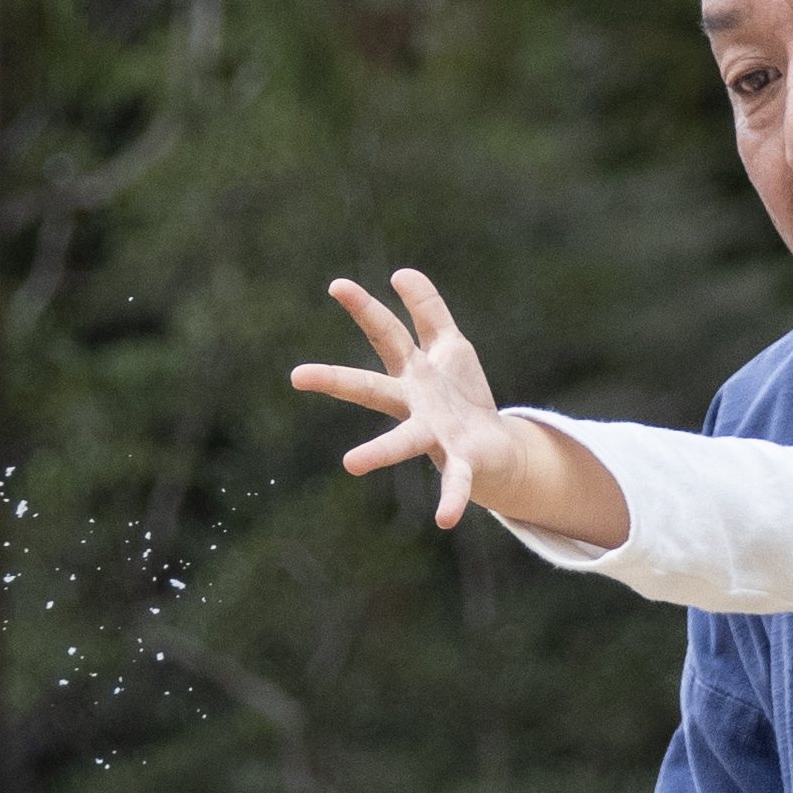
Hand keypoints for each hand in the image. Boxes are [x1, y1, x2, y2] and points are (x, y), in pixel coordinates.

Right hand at [290, 274, 609, 539]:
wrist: (495, 449)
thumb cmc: (463, 396)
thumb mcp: (450, 345)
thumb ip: (428, 310)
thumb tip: (401, 272)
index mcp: (413, 372)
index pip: (385, 333)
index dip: (365, 307)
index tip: (337, 285)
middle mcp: (414, 405)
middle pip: (371, 388)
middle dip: (336, 379)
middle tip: (296, 375)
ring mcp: (433, 435)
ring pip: (402, 440)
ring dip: (379, 452)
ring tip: (349, 464)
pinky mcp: (460, 461)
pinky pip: (454, 481)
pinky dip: (451, 498)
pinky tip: (444, 520)